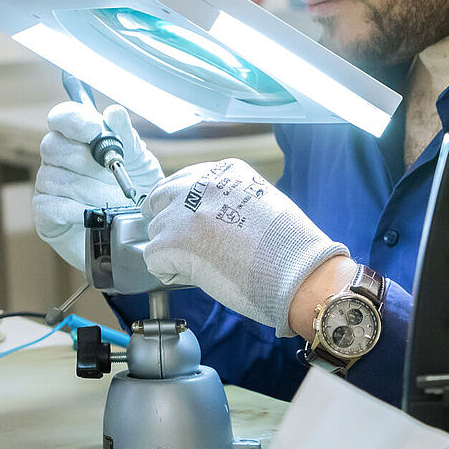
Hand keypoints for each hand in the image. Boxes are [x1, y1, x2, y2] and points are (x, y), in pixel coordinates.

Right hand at [33, 102, 162, 269]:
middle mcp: (57, 158)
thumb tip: (113, 113)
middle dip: (86, 161)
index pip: (62, 117)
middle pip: (53, 146)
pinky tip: (98, 215)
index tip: (95, 130)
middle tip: (114, 174)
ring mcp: (47, 185)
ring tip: (116, 202)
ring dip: (91, 190)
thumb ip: (126, 137)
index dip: (75, 120)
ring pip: (55, 178)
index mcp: (77, 137)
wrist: (138, 230)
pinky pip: (52, 205)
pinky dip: (78, 210)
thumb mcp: (139, 161)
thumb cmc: (137, 189)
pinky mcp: (44, 213)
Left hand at [142, 159, 347, 336]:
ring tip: (203, 264)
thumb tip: (213, 218)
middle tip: (189, 246)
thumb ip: (231, 200)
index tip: (198, 225)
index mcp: (224, 171)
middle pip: (160, 198)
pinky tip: (196, 277)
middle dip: (170, 222)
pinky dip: (170, 273)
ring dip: (171, 249)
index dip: (188, 208)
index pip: (185, 181)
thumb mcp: (261, 202)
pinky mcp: (169, 243)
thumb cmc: (288, 247)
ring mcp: (180, 213)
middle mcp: (198, 184)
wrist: (295, 272)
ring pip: (155, 231)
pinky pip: (153, 259)